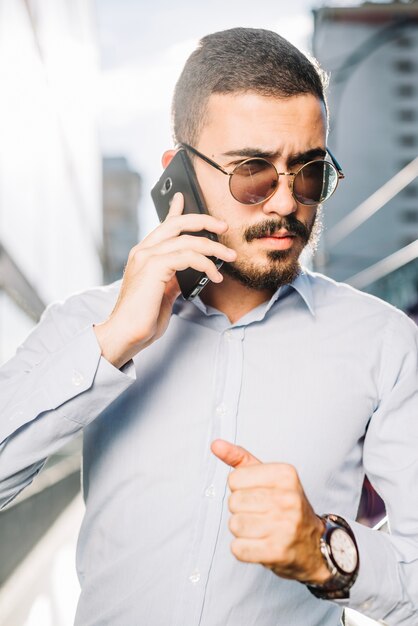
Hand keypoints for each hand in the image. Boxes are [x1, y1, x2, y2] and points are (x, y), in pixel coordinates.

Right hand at [94, 193, 235, 367]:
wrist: (126, 334)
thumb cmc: (144, 317)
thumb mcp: (164, 291)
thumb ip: (174, 275)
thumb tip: (191, 268)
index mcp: (144, 254)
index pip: (163, 226)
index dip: (174, 210)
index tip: (183, 197)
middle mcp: (143, 251)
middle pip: (177, 224)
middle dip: (204, 221)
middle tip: (224, 226)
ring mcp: (147, 257)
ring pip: (188, 240)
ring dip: (214, 247)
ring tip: (229, 256)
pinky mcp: (154, 267)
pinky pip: (188, 256)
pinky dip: (206, 264)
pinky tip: (214, 275)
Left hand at [211, 439, 330, 584]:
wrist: (314, 543)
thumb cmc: (286, 505)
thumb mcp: (268, 476)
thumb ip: (240, 459)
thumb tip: (216, 444)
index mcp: (285, 475)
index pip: (234, 479)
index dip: (241, 489)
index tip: (258, 494)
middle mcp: (288, 499)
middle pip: (234, 502)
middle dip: (241, 510)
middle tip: (260, 513)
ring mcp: (284, 526)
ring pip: (235, 525)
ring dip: (242, 530)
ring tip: (261, 529)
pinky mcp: (278, 551)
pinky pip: (238, 549)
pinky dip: (244, 549)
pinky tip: (261, 544)